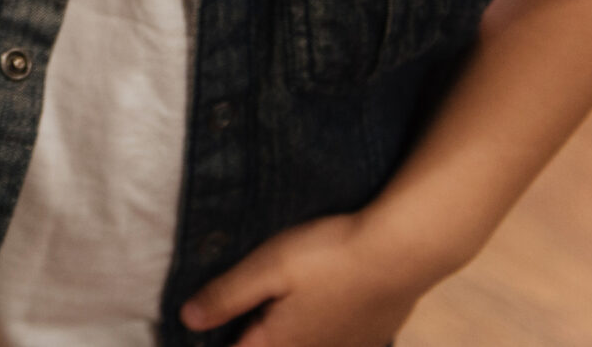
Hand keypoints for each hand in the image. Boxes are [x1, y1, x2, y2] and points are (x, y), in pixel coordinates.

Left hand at [179, 211, 448, 346]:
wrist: (403, 253)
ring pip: (303, 345)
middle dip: (247, 333)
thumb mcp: (267, 268)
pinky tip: (317, 306)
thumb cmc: (329, 257)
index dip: (214, 338)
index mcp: (280, 343)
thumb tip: (188, 320)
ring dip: (284, 332)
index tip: (201, 326)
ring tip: (275, 306)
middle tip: (228, 312)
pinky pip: (331, 340)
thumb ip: (226, 296)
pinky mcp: (370, 337)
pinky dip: (315, 330)